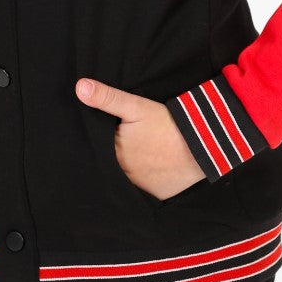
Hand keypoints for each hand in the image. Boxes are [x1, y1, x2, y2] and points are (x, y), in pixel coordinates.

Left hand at [75, 77, 205, 200]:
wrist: (202, 146)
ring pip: (125, 177)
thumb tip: (80, 87)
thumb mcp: (136, 106)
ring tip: (137, 155)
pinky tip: (149, 168)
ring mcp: (139, 186)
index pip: (98, 148)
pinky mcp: (156, 194)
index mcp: (114, 152)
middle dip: (111, 155)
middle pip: (111, 164)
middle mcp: (123, 173)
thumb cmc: (167, 124)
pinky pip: (143, 188)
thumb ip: (107, 98)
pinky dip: (143, 179)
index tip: (104, 133)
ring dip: (126, 168)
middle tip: (127, 142)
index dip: (99, 140)